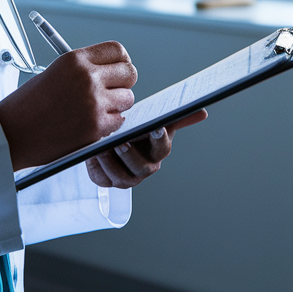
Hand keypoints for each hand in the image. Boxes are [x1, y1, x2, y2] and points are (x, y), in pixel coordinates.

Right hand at [0, 41, 136, 170]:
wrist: (11, 132)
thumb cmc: (28, 104)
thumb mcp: (55, 72)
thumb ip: (84, 69)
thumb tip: (111, 72)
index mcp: (75, 60)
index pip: (117, 50)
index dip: (121, 61)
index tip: (118, 69)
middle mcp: (87, 77)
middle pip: (129, 73)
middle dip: (123, 83)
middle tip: (111, 92)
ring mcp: (94, 103)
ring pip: (127, 99)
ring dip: (116, 106)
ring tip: (94, 110)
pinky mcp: (96, 127)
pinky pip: (119, 121)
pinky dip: (109, 124)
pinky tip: (89, 123)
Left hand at [85, 108, 207, 188]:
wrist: (110, 141)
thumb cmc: (135, 130)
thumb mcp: (152, 119)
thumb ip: (175, 116)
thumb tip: (202, 111)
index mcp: (158, 151)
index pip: (162, 147)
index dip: (160, 139)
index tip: (155, 127)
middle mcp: (144, 168)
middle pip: (141, 167)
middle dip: (130, 155)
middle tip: (120, 141)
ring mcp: (126, 177)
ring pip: (120, 176)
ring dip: (110, 162)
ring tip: (100, 147)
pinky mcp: (106, 180)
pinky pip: (101, 178)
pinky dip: (95, 167)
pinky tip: (90, 153)